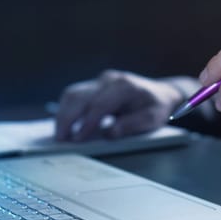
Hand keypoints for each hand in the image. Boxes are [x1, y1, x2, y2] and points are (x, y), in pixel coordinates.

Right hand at [54, 69, 182, 141]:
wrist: (160, 92)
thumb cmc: (156, 107)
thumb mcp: (152, 119)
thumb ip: (131, 125)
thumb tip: (109, 134)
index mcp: (125, 86)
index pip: (99, 104)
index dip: (87, 123)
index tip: (77, 139)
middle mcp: (109, 80)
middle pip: (79, 96)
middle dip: (67, 119)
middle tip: (60, 140)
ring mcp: (99, 81)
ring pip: (72, 93)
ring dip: (63, 114)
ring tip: (59, 135)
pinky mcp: (94, 86)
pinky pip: (74, 95)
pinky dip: (66, 110)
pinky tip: (64, 126)